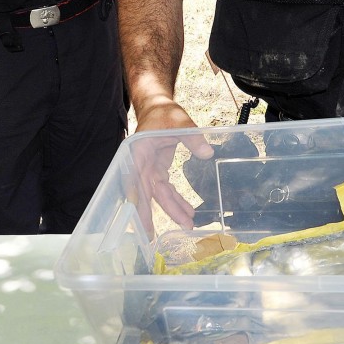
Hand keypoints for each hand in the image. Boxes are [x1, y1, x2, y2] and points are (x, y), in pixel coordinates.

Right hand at [127, 99, 213, 230]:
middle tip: (151, 237)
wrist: (157, 106)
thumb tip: (207, 153)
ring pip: (158, 194)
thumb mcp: (179, 121)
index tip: (139, 216)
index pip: (135, 178)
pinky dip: (176, 200)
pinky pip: (165, 189)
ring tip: (187, 225)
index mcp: (138, 152)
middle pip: (145, 192)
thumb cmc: (163, 112)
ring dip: (171, 209)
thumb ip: (192, 137)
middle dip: (150, 215)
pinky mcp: (157, 170)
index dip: (136, 198)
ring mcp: (148, 168)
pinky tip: (188, 211)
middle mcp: (140, 164)